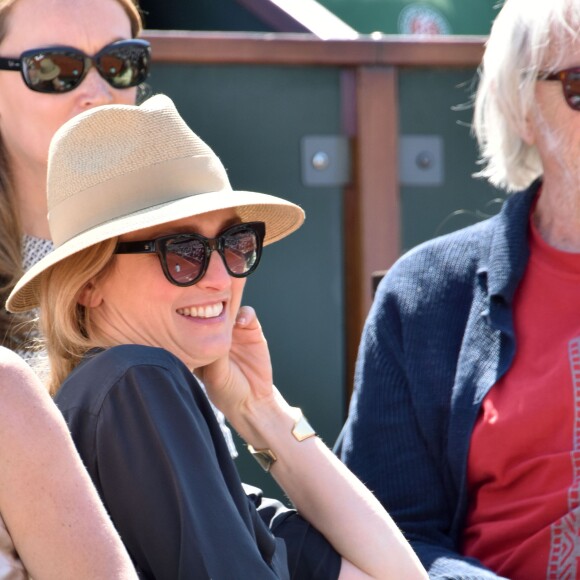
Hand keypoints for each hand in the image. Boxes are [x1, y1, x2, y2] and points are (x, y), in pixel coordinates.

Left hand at [194, 306, 274, 423]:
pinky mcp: (251, 330)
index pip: (193, 319)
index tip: (189, 303)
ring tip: (227, 303)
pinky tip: (240, 322)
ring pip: (230, 306)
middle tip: (209, 292)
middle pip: (211, 308)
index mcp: (199, 340)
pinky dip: (245, 314)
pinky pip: (248, 314)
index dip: (191, 310)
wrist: (253, 399)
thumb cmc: (226, 390)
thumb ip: (213, 354)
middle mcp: (215, 332)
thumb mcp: (214, 374)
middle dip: (210, 298)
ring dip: (228, 301)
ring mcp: (234, 329)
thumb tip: (211, 331)